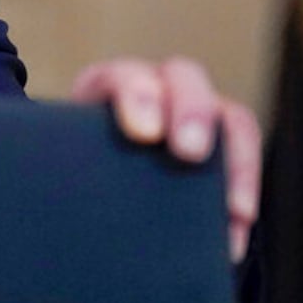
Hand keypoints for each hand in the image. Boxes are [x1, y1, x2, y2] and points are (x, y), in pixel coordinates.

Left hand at [71, 56, 260, 262]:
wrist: (93, 180)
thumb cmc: (75, 164)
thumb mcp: (69, 154)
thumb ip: (69, 160)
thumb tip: (57, 190)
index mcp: (108, 87)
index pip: (123, 77)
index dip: (137, 97)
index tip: (142, 134)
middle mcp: (158, 88)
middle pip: (183, 78)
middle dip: (191, 112)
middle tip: (189, 153)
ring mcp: (196, 112)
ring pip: (228, 115)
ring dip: (234, 156)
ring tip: (233, 207)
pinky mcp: (223, 143)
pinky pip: (246, 154)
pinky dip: (245, 187)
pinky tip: (237, 225)